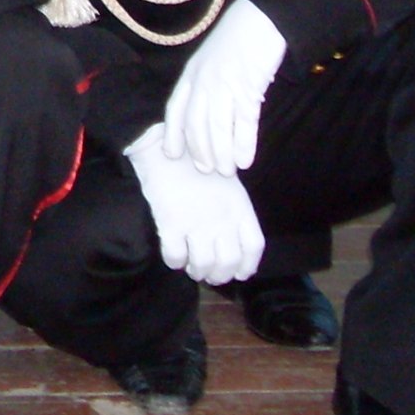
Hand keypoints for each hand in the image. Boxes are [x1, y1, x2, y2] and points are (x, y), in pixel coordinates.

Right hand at [125, 125, 263, 284]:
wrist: (161, 140)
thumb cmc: (196, 158)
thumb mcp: (227, 181)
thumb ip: (233, 210)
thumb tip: (230, 239)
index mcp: (239, 207)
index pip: (253, 248)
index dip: (247, 266)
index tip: (238, 272)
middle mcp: (222, 219)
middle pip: (228, 263)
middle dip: (219, 275)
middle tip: (208, 273)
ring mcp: (196, 223)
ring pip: (203, 265)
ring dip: (197, 271)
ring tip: (191, 267)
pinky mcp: (170, 223)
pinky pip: (174, 256)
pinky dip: (174, 261)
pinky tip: (173, 254)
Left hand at [162, 0, 286, 174]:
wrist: (260, 21)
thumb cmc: (236, 44)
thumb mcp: (210, 63)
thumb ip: (204, 87)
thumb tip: (203, 120)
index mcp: (191, 74)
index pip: (175, 109)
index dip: (173, 133)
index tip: (171, 155)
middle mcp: (203, 80)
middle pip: (195, 122)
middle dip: (198, 149)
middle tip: (205, 170)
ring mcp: (225, 83)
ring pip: (218, 126)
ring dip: (221, 152)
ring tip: (226, 171)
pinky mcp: (249, 86)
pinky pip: (244, 121)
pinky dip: (243, 143)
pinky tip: (245, 160)